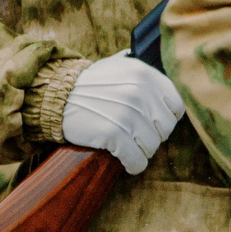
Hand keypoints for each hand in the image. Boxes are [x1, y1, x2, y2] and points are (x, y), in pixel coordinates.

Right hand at [59, 53, 188, 175]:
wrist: (55, 96)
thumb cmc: (88, 84)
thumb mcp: (117, 66)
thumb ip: (141, 73)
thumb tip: (161, 81)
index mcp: (145, 74)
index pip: (176, 106)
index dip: (166, 119)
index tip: (154, 124)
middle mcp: (140, 92)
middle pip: (165, 129)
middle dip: (153, 136)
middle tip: (137, 137)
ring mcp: (128, 114)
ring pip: (152, 146)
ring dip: (142, 151)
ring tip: (129, 147)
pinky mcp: (114, 134)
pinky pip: (137, 160)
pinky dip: (133, 165)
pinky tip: (127, 162)